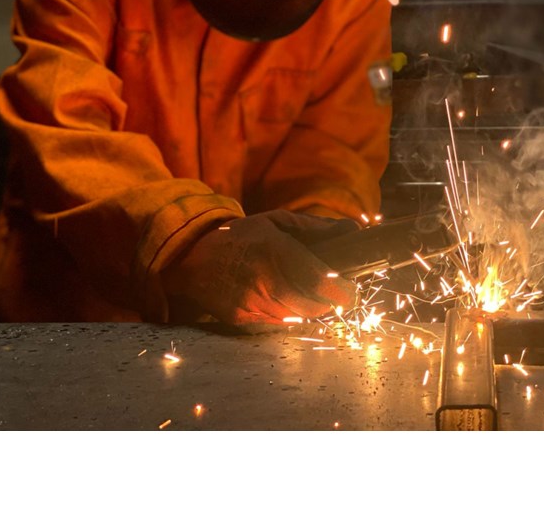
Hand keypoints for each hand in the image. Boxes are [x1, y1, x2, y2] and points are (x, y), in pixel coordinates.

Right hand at [161, 210, 358, 324]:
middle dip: (332, 301)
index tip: (352, 288)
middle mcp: (265, 282)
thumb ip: (315, 227)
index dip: (343, 290)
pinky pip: (280, 322)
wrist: (192, 258)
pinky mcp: (244, 319)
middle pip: (314, 306)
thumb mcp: (276, 221)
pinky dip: (291, 312)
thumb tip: (350, 229)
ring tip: (313, 291)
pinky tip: (288, 297)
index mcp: (275, 252)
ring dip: (313, 307)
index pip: (320, 281)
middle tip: (338, 291)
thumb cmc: (240, 236)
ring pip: (299, 317)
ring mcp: (253, 305)